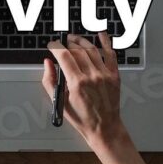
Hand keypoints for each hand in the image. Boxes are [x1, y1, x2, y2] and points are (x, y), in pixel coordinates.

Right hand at [43, 32, 128, 149]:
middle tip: (62, 42)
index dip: (55, 47)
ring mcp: (105, 75)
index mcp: (77, 83)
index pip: (64, 56)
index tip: (51, 45)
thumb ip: (50, 81)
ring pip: (92, 49)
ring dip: (81, 40)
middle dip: (67, 43)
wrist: (105, 128)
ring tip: (74, 38)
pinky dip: (106, 42)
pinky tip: (101, 35)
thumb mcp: (59, 102)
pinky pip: (111, 54)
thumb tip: (47, 64)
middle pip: (77, 50)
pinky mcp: (114, 75)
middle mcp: (92, 76)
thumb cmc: (83, 118)